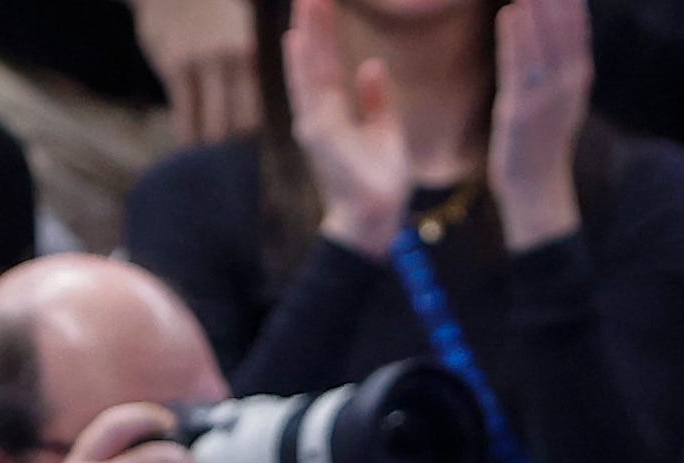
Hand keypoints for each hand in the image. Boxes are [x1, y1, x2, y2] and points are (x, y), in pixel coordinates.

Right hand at [135, 0, 263, 143]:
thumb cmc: (206, 12)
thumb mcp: (236, 30)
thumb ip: (244, 66)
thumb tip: (252, 106)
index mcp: (246, 54)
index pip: (255, 110)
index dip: (247, 131)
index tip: (239, 139)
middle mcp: (228, 60)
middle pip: (235, 123)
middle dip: (228, 143)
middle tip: (221, 151)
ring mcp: (200, 64)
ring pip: (209, 124)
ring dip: (205, 142)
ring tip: (201, 151)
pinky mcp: (173, 67)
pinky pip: (183, 113)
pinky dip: (185, 131)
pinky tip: (185, 138)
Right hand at [285, 0, 412, 256]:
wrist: (376, 219)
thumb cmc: (378, 182)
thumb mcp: (385, 132)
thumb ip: (377, 101)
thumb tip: (372, 65)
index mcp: (333, 111)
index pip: (325, 61)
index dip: (323, 30)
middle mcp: (317, 114)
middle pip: (313, 58)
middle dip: (311, 21)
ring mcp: (315, 123)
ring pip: (308, 68)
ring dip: (306, 33)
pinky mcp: (318, 135)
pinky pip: (309, 92)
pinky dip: (302, 65)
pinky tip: (298, 39)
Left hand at [490, 0, 593, 245]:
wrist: (536, 185)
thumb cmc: (543, 134)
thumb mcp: (563, 93)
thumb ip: (563, 56)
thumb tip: (563, 15)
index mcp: (579, 74)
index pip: (576, 23)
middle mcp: (567, 83)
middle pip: (561, 27)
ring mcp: (546, 98)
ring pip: (543, 43)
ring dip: (536, 7)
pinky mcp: (521, 112)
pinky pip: (518, 68)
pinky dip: (516, 39)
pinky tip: (511, 13)